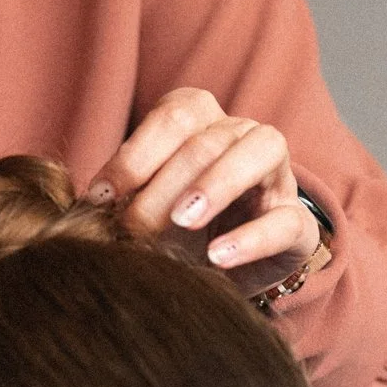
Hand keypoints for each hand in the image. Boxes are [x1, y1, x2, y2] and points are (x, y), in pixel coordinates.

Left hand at [84, 88, 319, 295]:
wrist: (226, 269)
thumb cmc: (176, 228)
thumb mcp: (143, 205)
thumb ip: (122, 195)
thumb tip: (87, 206)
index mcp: (202, 119)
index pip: (173, 118)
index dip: (134, 155)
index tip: (100, 197)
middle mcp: (242, 134)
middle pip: (206, 140)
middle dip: (162, 185)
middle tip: (131, 226)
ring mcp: (278, 174)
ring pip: (259, 151)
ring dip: (215, 184)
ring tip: (182, 221)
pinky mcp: (299, 223)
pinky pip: (285, 219)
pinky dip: (250, 237)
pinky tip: (218, 256)